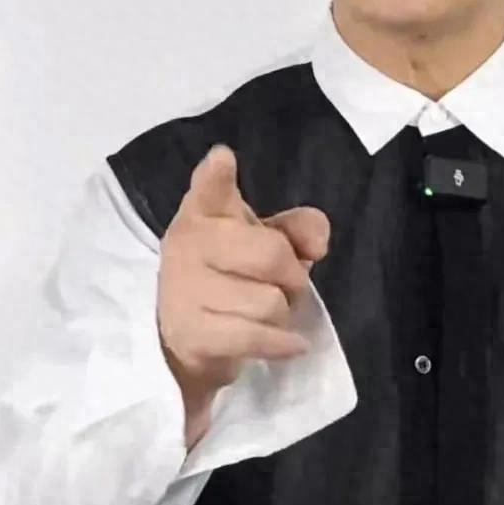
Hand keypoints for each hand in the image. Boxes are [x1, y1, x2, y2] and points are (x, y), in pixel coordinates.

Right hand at [156, 144, 330, 444]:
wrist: (188, 334)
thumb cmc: (233, 273)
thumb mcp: (265, 239)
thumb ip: (299, 229)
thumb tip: (318, 245)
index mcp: (204, 210)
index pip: (209, 188)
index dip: (216, 175)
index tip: (222, 160)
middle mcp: (188, 243)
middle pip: (272, 254)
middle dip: (292, 276)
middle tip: (283, 284)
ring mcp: (185, 290)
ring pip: (270, 303)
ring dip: (282, 313)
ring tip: (266, 312)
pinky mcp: (192, 333)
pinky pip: (255, 337)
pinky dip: (281, 344)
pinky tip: (290, 343)